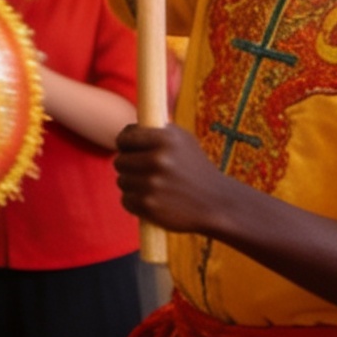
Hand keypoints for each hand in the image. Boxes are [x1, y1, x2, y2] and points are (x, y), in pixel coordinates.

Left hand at [113, 124, 236, 236]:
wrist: (217, 203)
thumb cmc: (197, 168)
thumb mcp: (183, 140)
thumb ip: (155, 131)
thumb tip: (127, 130)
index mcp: (164, 140)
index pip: (124, 138)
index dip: (124, 145)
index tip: (130, 150)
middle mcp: (157, 160)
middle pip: (119, 161)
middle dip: (129, 166)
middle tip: (145, 171)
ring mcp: (152, 185)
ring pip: (122, 181)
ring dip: (132, 185)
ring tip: (153, 186)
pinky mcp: (149, 206)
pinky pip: (126, 200)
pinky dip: (135, 201)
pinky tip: (154, 200)